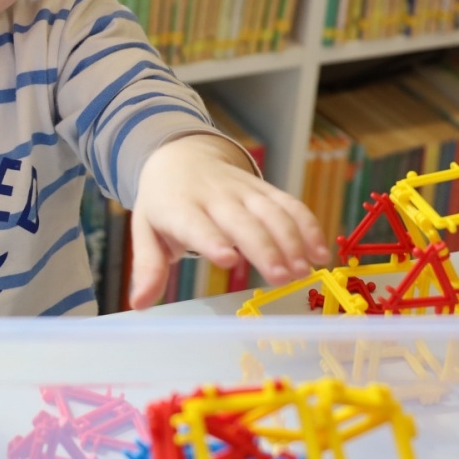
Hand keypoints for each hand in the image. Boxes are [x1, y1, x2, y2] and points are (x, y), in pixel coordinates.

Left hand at [127, 134, 328, 309]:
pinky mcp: (264, 188)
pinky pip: (289, 203)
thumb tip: (138, 304)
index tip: (228, 259)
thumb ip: (148, 267)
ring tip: (305, 271)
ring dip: (291, 239)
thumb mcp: (145, 230)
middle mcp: (214, 196)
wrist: (182, 154)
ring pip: (271, 211)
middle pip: (242, 221)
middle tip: (282, 278)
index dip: (212, 240)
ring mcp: (242, 190)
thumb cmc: (164, 202)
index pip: (196, 224)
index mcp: (179, 207)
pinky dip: (307, 225)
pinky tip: (320, 251)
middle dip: (264, 247)